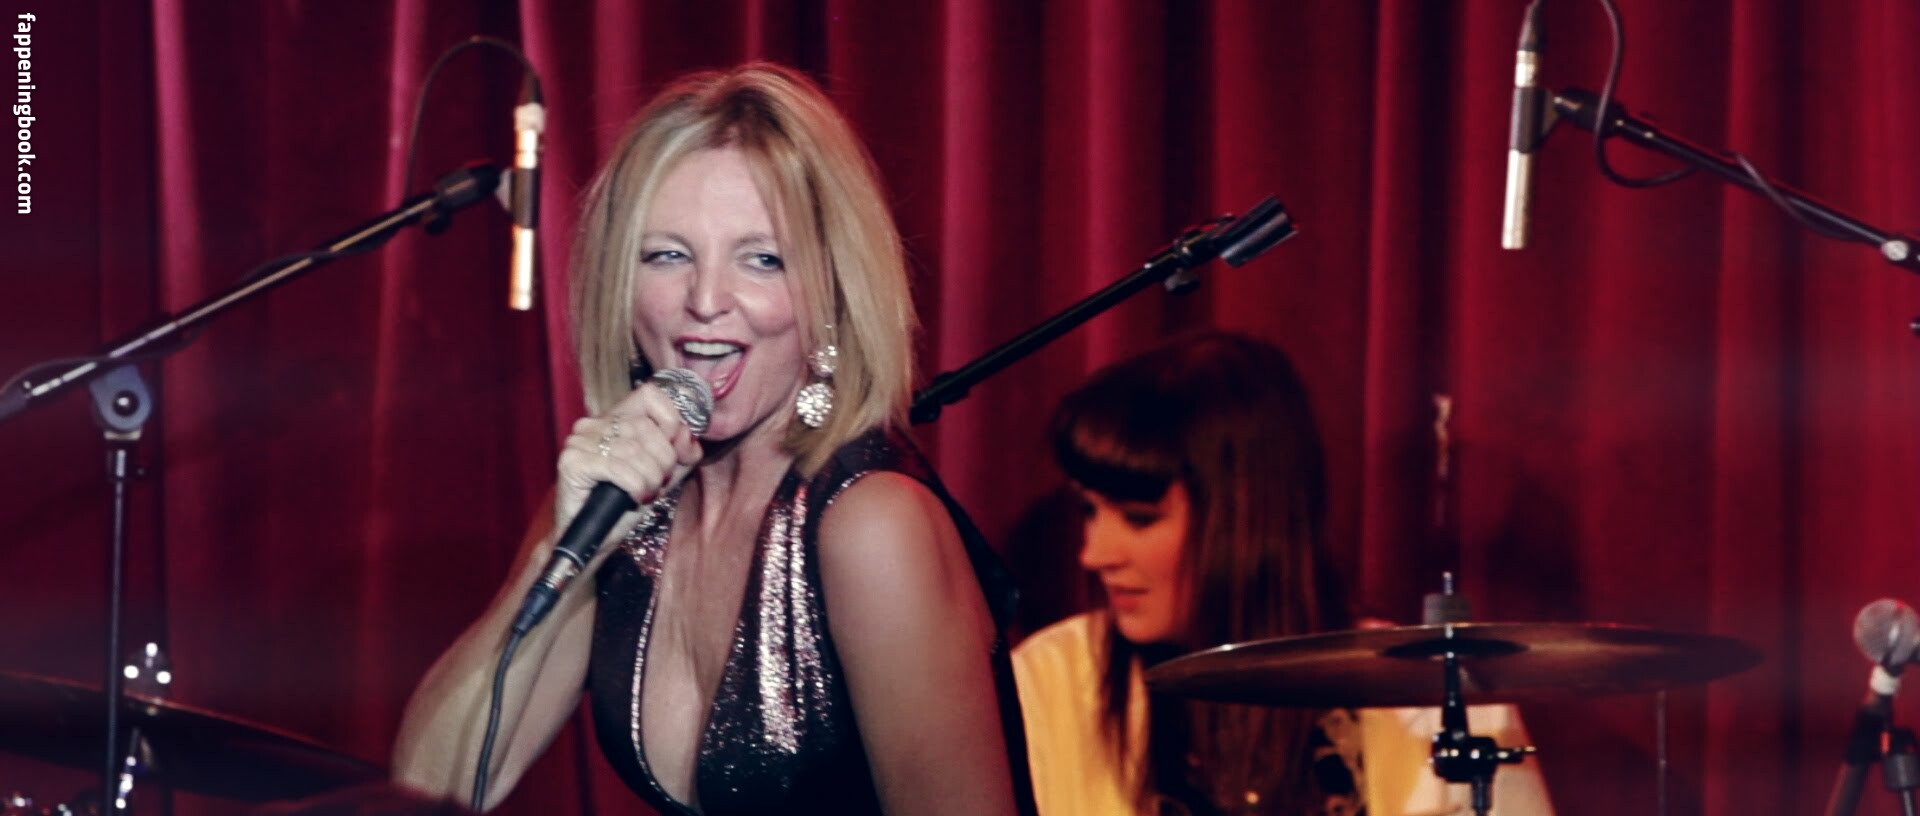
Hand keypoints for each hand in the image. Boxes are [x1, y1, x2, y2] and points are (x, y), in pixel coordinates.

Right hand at [555, 382, 703, 541]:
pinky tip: (633, 497)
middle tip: (659, 483)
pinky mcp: (572, 462)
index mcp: (615, 419)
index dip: (671, 420)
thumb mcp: (661, 475)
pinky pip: (618, 468)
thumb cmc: (623, 505)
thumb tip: (690, 438)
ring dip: (650, 478)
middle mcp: (593, 424)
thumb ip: (679, 454)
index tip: (677, 451)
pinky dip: (635, 485)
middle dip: (664, 460)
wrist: (591, 538)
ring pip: (633, 449)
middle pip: (645, 426)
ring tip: (646, 493)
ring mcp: (579, 441)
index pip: (649, 395)